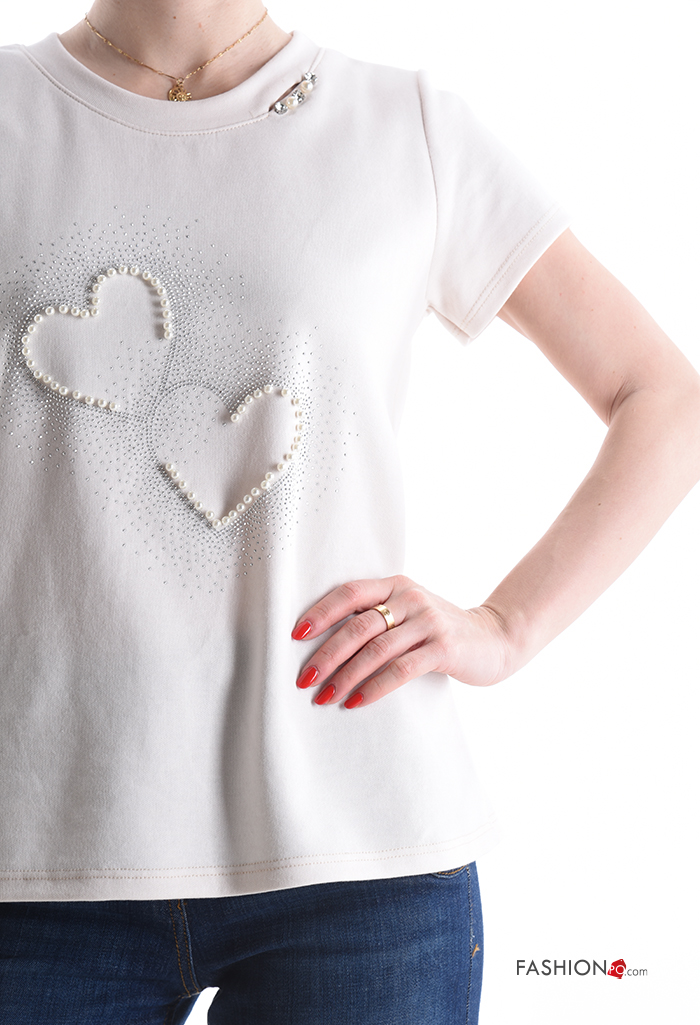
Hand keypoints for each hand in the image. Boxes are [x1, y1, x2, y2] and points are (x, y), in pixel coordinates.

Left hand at [292, 574, 511, 708]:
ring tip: (324, 696)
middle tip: (304, 678)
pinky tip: (356, 702)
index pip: (349, 593)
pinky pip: (401, 670)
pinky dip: (375, 687)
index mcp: (395, 585)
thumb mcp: (409, 613)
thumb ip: (377, 617)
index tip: (296, 636)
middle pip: (357, 626)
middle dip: (326, 654)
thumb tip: (324, 642)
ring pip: (375, 650)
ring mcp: (428, 622)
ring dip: (345, 676)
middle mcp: (410, 598)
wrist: (495, 638)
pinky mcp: (443, 648)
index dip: (321, 613)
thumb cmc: (439, 630)